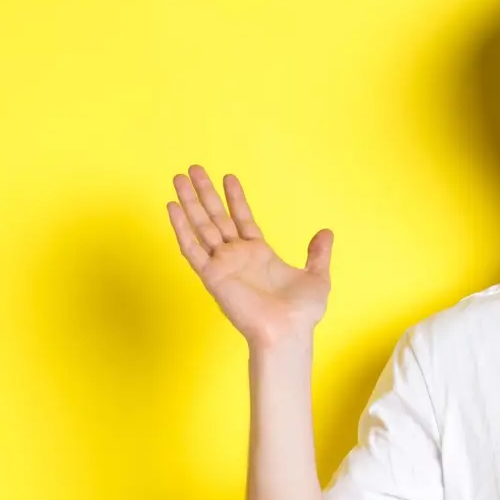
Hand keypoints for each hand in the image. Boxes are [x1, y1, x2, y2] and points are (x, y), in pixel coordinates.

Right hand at [166, 165, 332, 347]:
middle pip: (216, 217)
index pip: (242, 218)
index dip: (235, 198)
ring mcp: (222, 264)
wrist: (288, 331)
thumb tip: (327, 233)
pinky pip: (191, 248)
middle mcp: (237, 257)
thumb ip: (318, 253)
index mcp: (259, 254)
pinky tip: (173, 206)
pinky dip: (181, 227)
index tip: (228, 177)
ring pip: (201, 226)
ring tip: (179, 178)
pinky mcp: (212, 275)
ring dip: (189, 202)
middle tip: (193, 168)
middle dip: (205, 193)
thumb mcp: (317, 276)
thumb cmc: (301, 313)